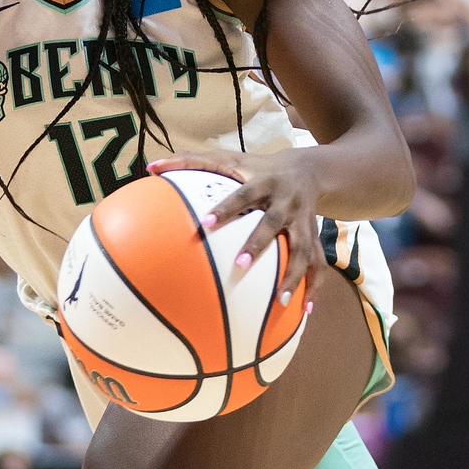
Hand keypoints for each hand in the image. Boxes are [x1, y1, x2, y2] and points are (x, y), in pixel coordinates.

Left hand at [149, 149, 320, 309]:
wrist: (310, 169)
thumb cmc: (258, 167)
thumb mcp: (230, 158)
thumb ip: (191, 162)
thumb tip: (151, 166)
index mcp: (263, 182)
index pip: (243, 194)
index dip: (226, 207)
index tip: (205, 222)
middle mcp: (285, 201)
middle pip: (273, 223)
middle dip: (258, 244)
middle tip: (239, 265)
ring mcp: (303, 221)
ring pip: (303, 249)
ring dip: (294, 275)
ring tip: (281, 301)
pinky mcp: (315, 237)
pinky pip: (318, 264)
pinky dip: (314, 287)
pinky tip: (305, 310)